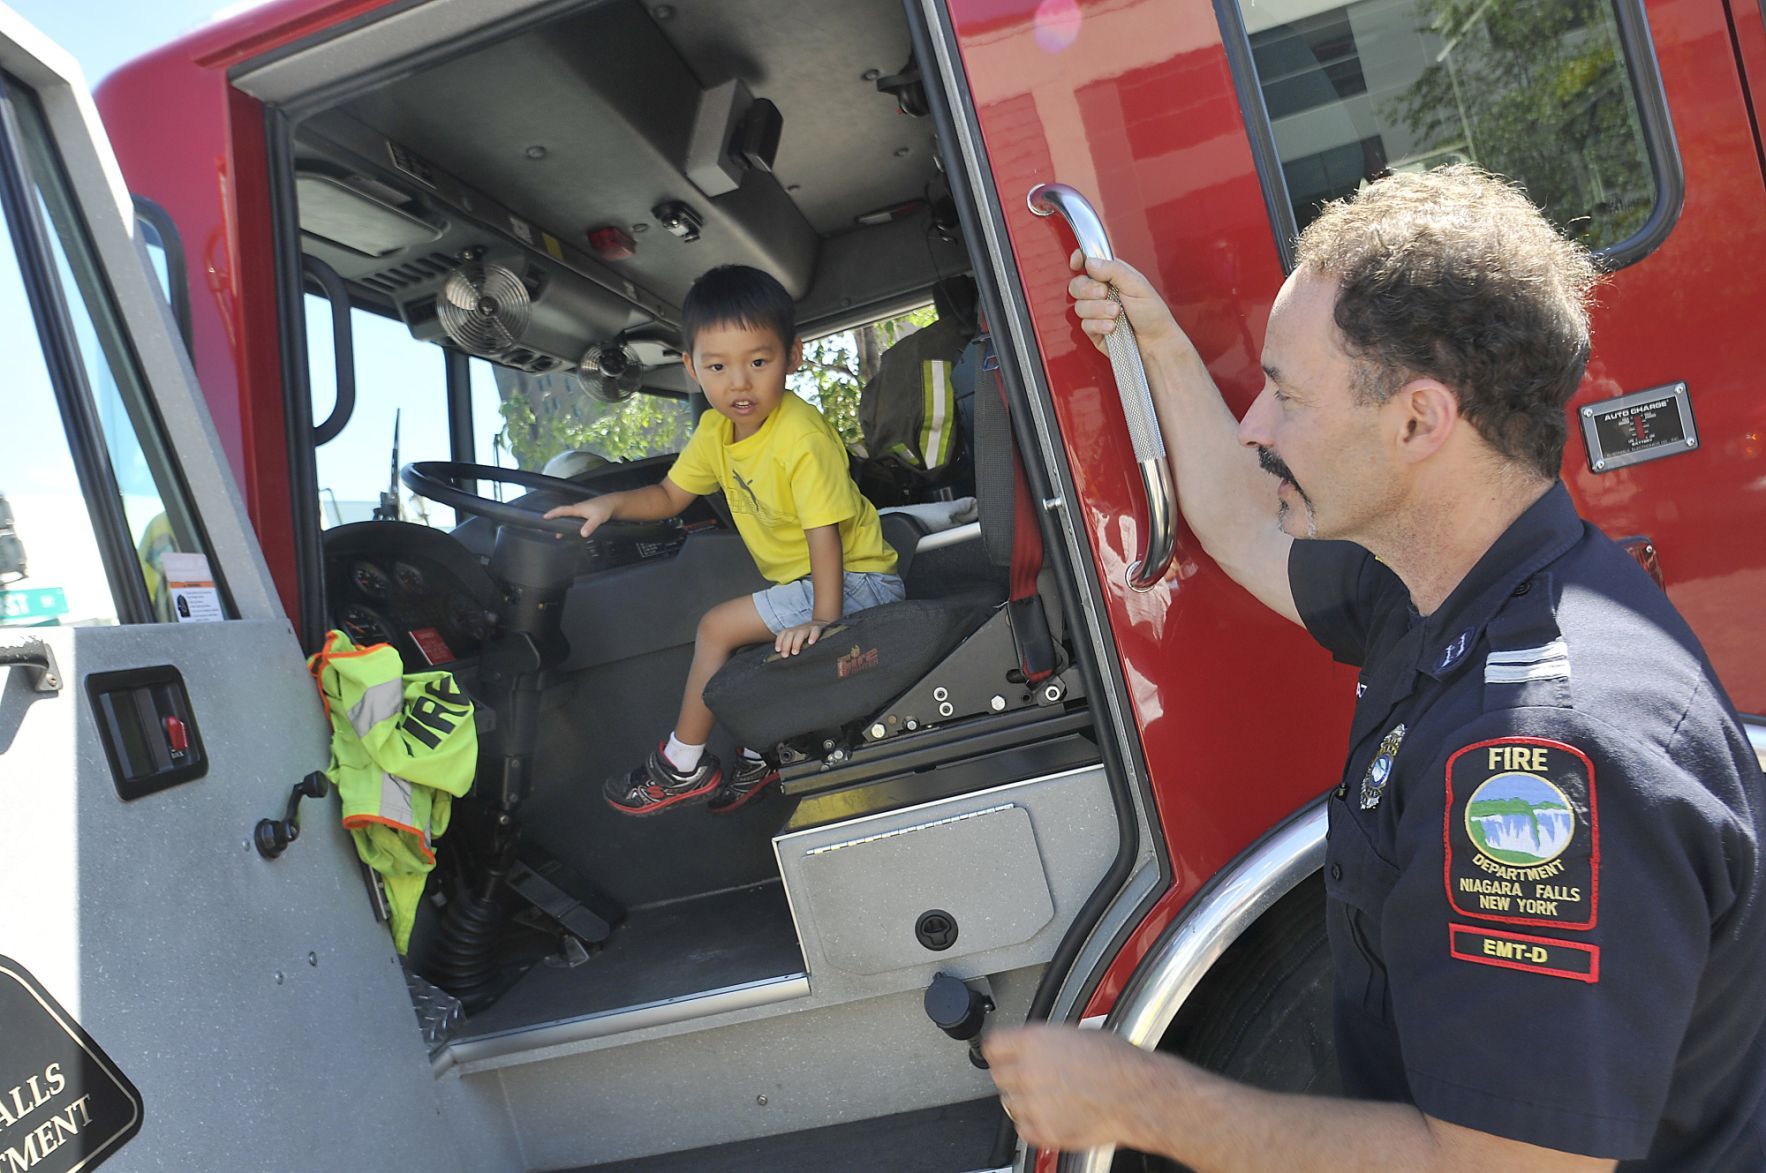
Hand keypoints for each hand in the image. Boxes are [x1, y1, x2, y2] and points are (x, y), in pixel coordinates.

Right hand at [542, 496, 614, 538]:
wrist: (613, 504)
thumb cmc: (604, 509)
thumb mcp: (598, 518)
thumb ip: (590, 525)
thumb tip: (582, 534)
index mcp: (577, 509)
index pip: (562, 510)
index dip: (553, 514)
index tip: (544, 518)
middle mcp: (577, 509)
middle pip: (562, 514)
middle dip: (554, 520)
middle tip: (545, 527)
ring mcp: (581, 512)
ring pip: (568, 518)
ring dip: (562, 524)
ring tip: (557, 534)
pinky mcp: (585, 515)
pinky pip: (574, 520)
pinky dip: (569, 524)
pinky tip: (570, 531)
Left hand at [774, 620, 830, 656]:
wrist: (823, 625)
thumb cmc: (808, 638)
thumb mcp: (798, 640)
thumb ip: (791, 646)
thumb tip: (784, 657)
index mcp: (794, 631)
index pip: (784, 633)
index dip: (779, 641)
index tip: (778, 650)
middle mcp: (799, 628)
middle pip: (790, 633)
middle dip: (786, 644)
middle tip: (785, 655)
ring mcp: (809, 628)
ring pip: (801, 633)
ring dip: (796, 642)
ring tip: (795, 652)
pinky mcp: (818, 628)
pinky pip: (815, 631)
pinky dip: (813, 636)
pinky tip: (811, 643)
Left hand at [984, 1024, 1176, 1153]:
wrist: (1137, 1096)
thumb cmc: (1119, 1064)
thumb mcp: (1080, 1035)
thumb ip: (1051, 1042)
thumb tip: (1044, 1045)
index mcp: (1034, 1042)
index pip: (993, 1045)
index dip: (998, 1050)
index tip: (1001, 1054)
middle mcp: (1028, 1071)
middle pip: (998, 1075)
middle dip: (1011, 1075)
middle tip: (1027, 1077)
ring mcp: (1034, 1103)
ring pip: (1009, 1103)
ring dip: (1022, 1100)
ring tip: (1045, 1097)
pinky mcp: (1044, 1130)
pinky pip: (1022, 1129)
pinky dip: (1031, 1125)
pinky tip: (1048, 1116)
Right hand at [1067, 250, 1183, 355]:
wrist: (1155, 342)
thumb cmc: (1152, 314)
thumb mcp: (1137, 285)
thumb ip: (1113, 270)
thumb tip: (1090, 262)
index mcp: (1112, 276)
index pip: (1088, 263)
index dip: (1079, 260)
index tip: (1077, 263)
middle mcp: (1101, 292)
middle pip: (1077, 285)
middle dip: (1089, 290)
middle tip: (1105, 293)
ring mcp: (1096, 312)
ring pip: (1079, 306)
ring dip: (1098, 310)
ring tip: (1116, 313)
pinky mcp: (1093, 329)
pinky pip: (1084, 325)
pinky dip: (1099, 325)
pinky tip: (1112, 327)